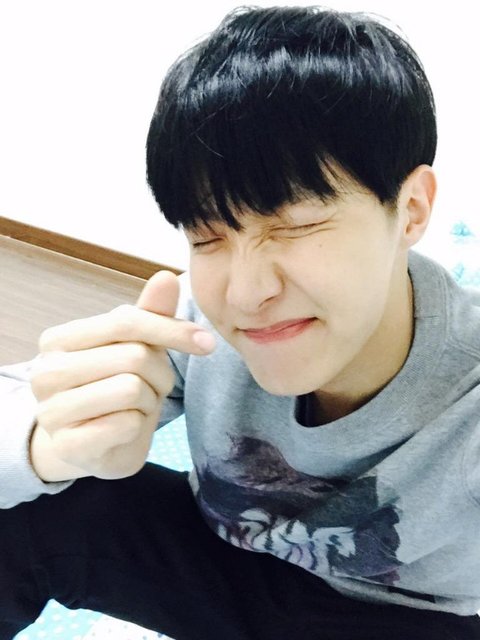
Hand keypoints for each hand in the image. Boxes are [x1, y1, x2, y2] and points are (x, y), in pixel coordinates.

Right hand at [29, 270, 214, 481]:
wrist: (89, 445)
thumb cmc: (111, 387)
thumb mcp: (133, 346)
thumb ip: (150, 314)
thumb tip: (166, 276)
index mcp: (58, 339)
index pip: (125, 321)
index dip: (172, 330)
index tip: (207, 343)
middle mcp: (46, 372)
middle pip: (134, 356)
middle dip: (160, 374)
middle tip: (152, 388)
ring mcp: (52, 411)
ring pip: (132, 389)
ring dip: (150, 400)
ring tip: (137, 406)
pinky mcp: (69, 445)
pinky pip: (128, 424)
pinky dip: (140, 426)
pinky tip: (126, 428)